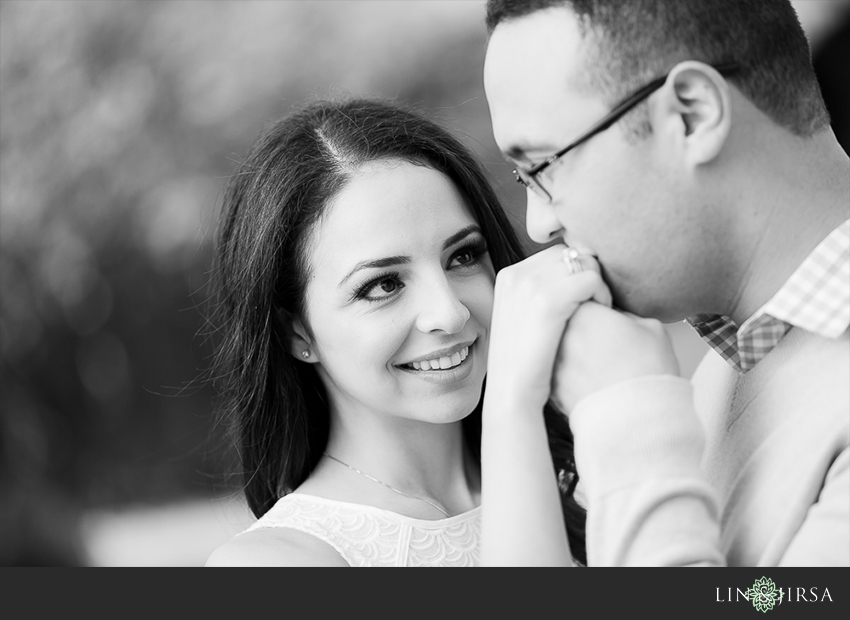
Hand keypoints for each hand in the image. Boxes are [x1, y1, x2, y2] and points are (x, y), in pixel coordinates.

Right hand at [486, 245, 611, 409]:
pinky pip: (591, 279)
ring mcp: (530, 285)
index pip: (556, 254)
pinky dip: (602, 296)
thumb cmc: (524, 363)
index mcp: (509, 275)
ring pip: (584, 263)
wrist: (511, 393)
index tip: (582, 300)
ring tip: (596, 312)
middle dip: (588, 275)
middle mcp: (517, 274)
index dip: (576, 273)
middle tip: (593, 306)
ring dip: (597, 285)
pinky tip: (600, 317)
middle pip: (571, 253)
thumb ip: (538, 293)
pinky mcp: (548, 301)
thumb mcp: (522, 318)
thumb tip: (571, 273)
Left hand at [551, 302, 680, 413]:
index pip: (581, 292)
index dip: (597, 301)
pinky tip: (591, 378)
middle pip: (566, 317)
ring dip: (574, 347)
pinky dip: (571, 370)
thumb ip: (624, 314)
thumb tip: (613, 317)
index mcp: (582, 312)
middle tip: (604, 337)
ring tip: (599, 360)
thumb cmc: (649, 371)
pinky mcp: (551, 386)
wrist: (637, 419)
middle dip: (581, 324)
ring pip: (560, 344)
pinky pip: (559, 368)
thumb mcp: (650, 328)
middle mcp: (559, 334)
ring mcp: (552, 361)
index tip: (608, 311)